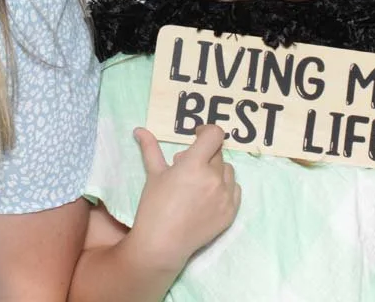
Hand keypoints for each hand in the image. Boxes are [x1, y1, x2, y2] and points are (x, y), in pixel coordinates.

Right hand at [125, 124, 240, 271]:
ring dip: (216, 170)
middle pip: (217, 153)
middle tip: (186, 167)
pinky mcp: (231, 212)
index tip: (197, 135)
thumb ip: (150, 148)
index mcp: (195, 165)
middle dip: (204, 154)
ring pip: (228, 170)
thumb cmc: (154, 206)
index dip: (206, 131)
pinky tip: (208, 195)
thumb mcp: (154, 174)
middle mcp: (214, 178)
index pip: (214, 135)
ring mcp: (225, 196)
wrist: (163, 243)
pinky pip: (235, 189)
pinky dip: (224, 187)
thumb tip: (139, 130)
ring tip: (198, 182)